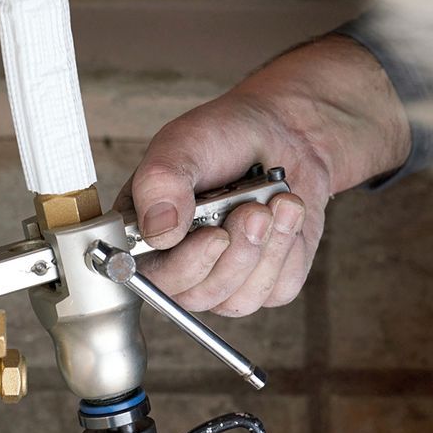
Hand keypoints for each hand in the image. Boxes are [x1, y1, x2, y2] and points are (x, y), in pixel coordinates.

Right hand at [120, 35, 409, 315]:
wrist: (282, 134)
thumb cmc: (223, 137)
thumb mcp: (182, 145)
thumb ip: (161, 183)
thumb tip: (158, 232)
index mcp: (143, 234)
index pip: (146, 278)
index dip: (182, 268)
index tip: (215, 234)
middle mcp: (177, 264)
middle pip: (197, 295)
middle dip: (236, 252)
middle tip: (254, 209)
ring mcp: (221, 279)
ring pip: (240, 299)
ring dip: (267, 248)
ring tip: (277, 203)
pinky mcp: (263, 284)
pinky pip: (278, 290)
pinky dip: (289, 250)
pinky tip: (286, 215)